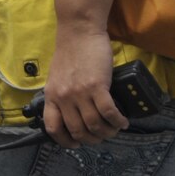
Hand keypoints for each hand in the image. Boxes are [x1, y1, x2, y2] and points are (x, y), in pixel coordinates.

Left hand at [42, 27, 125, 147]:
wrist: (79, 31)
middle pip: (78, 131)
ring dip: (108, 132)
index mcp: (51, 96)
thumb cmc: (70, 52)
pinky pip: (109, 112)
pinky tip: (123, 121)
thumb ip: (62, 95)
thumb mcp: (57, 77)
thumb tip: (75, 114)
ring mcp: (80, 92)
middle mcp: (64, 97)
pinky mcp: (97, 86)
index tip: (77, 143)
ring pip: (95, 125)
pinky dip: (118, 121)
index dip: (65, 141)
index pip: (53, 128)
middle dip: (93, 139)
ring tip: (115, 128)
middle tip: (103, 135)